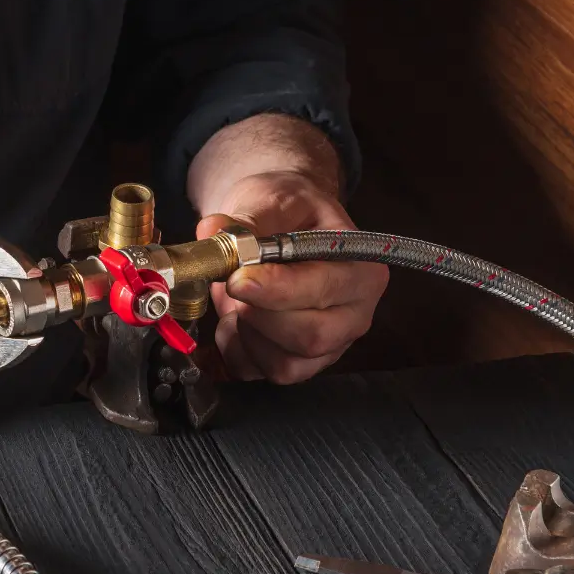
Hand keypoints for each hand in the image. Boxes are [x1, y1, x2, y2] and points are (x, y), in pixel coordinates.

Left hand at [196, 172, 388, 383]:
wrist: (281, 222)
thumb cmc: (287, 210)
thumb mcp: (270, 199)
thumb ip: (243, 221)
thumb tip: (213, 231)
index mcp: (361, 269)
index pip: (323, 291)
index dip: (277, 290)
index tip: (238, 278)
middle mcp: (354, 314)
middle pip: (310, 337)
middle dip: (259, 315)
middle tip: (232, 285)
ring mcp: (329, 345)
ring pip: (286, 365)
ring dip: (246, 335)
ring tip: (236, 299)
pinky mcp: (298, 364)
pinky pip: (261, 374)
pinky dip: (236, 350)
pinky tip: (234, 320)